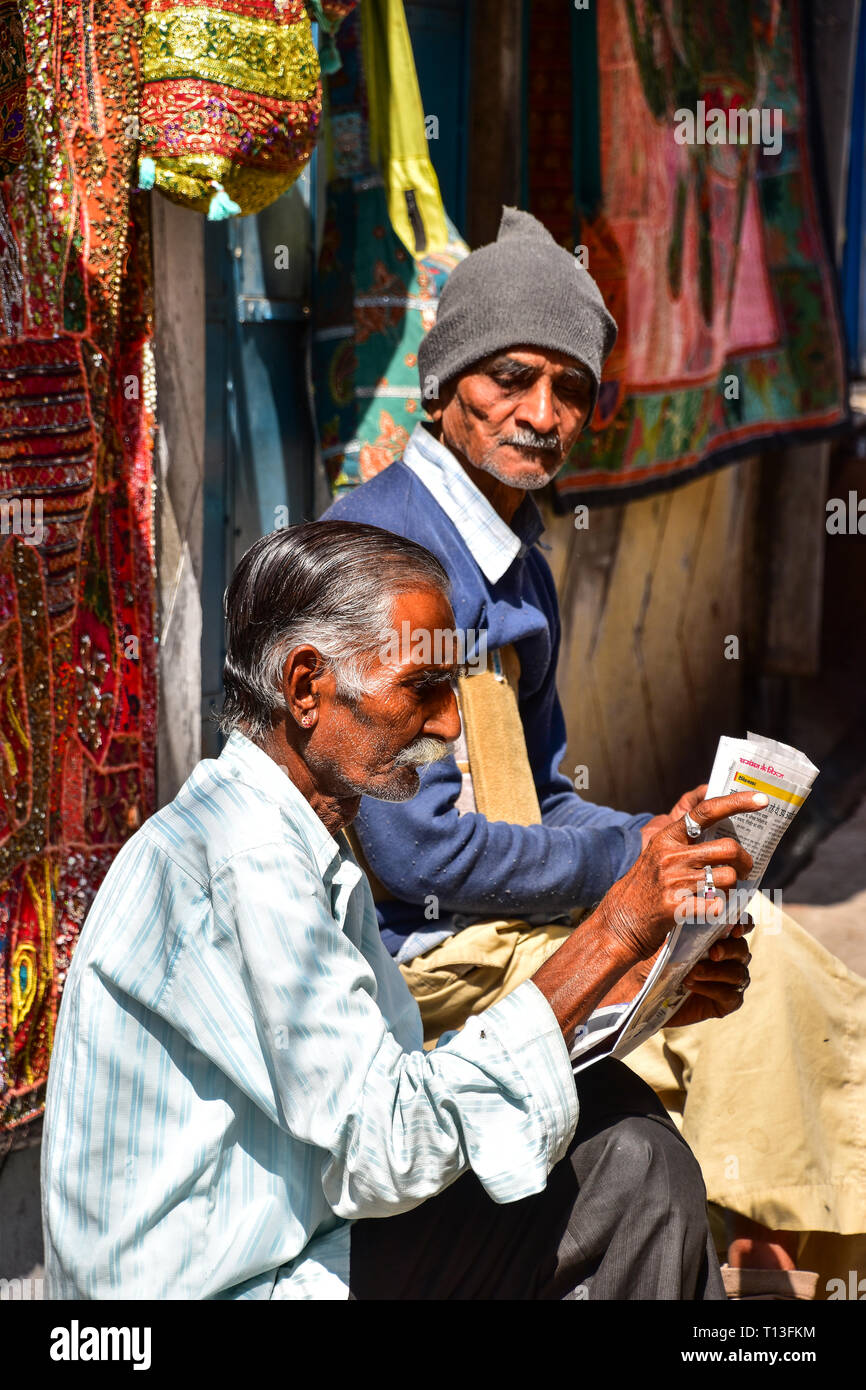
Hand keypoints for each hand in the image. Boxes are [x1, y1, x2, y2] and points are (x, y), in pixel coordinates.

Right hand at [598, 790, 762, 966]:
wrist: (619, 923)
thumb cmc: (646, 889)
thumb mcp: (659, 856)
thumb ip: (686, 843)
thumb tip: (725, 836)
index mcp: (667, 838)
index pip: (705, 811)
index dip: (736, 803)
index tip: (761, 799)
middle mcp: (670, 856)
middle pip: (727, 848)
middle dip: (745, 861)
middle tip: (745, 870)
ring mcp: (672, 881)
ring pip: (727, 877)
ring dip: (733, 889)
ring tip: (724, 893)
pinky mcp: (676, 906)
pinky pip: (718, 905)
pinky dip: (721, 910)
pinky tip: (711, 912)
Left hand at [666, 917, 751, 1025]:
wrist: (646, 993)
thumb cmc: (657, 961)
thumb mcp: (666, 940)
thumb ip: (683, 924)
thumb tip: (695, 907)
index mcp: (719, 937)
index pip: (740, 926)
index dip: (742, 925)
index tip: (734, 929)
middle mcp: (730, 957)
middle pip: (741, 948)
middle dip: (728, 949)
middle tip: (713, 952)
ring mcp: (731, 981)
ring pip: (738, 973)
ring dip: (715, 971)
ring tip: (692, 972)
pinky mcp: (727, 1002)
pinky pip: (729, 995)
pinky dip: (711, 989)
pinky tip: (691, 985)